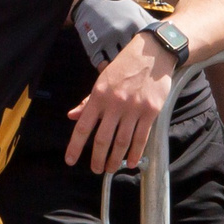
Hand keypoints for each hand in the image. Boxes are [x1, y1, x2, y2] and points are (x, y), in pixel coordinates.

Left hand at [66, 31, 174, 173]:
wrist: (152, 54)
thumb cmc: (124, 67)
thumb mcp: (102, 80)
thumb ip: (88, 101)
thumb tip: (72, 116)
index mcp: (99, 95)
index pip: (84, 126)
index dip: (76, 146)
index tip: (70, 160)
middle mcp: (115, 103)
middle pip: (103, 139)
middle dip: (97, 158)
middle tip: (96, 170)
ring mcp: (133, 108)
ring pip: (122, 141)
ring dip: (115, 159)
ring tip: (111, 169)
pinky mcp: (151, 111)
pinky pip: (141, 137)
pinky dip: (135, 153)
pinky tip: (130, 162)